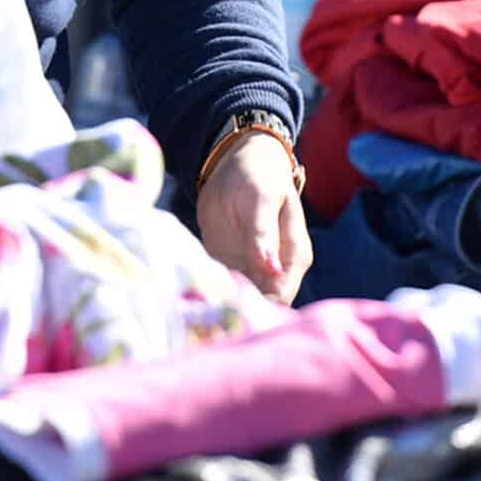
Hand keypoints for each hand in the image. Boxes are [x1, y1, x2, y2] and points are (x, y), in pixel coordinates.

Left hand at [198, 132, 310, 302]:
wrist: (237, 162)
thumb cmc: (257, 175)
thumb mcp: (259, 198)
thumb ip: (263, 234)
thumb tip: (272, 269)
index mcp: (292, 257)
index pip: (280, 297)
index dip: (258, 310)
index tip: (226, 311)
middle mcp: (274, 271)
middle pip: (260, 308)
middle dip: (234, 315)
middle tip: (202, 318)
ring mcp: (251, 272)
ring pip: (238, 303)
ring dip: (217, 308)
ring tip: (191, 313)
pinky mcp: (228, 267)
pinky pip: (219, 289)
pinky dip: (205, 295)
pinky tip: (188, 298)